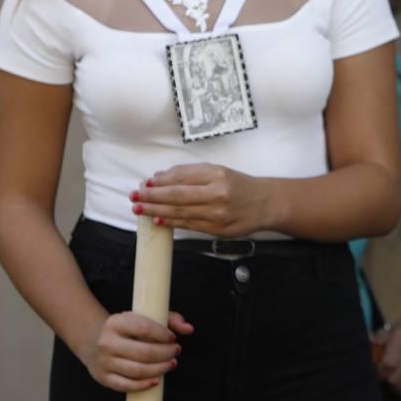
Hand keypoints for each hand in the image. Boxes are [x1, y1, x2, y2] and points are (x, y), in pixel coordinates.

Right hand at [78, 309, 193, 391]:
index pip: (144, 328)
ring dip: (159, 369)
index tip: (174, 339)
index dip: (163, 335)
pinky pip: (126, 385)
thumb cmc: (128, 330)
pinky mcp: (104, 377)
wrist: (96, 342)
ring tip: (171, 364)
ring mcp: (104, 361)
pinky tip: (157, 381)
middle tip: (176, 352)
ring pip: (137, 370)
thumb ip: (170, 319)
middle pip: (143, 352)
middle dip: (165, 354)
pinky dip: (143, 385)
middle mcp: (107, 342)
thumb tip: (189, 329)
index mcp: (116, 322)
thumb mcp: (144, 317)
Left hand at [133, 164, 275, 236]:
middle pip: (177, 195)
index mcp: (217, 175)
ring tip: (139, 208)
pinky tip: (157, 220)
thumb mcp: (219, 171)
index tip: (146, 182)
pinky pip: (189, 225)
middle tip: (135, 195)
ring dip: (156, 210)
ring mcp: (217, 213)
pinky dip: (171, 222)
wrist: (265, 204)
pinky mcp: (217, 229)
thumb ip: (192, 173)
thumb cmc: (240, 185)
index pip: (182, 177)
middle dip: (152, 196)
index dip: (161, 181)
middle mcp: (217, 193)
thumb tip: (162, 177)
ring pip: (180, 211)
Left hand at [374, 300, 400, 396]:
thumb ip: (378, 339)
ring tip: (388, 377)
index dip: (378, 370)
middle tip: (380, 373)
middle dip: (383, 379)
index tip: (373, 368)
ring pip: (400, 387)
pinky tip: (397, 382)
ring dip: (390, 386)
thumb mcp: (393, 328)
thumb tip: (364, 346)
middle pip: (393, 379)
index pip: (388, 363)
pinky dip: (400, 389)